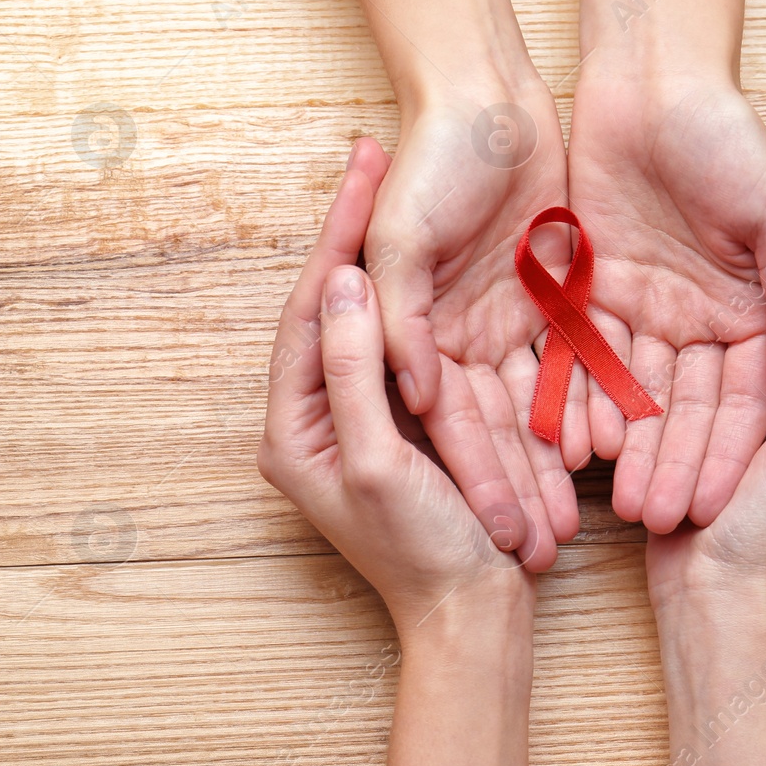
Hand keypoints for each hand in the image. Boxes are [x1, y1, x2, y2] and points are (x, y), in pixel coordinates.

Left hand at [259, 139, 535, 630]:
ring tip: (395, 175)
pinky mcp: (402, 417)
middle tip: (372, 151)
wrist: (473, 615)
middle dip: (352, 227)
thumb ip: (351, 375)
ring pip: (370, 313)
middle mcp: (317, 412)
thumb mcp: (375, 462)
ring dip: (382, 248)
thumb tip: (339, 286)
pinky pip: (404, 340)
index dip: (334, 239)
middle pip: (334, 302)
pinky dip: (416, 290)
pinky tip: (435, 241)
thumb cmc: (423, 552)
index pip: (307, 312)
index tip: (362, 171)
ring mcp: (360, 412)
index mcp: (292, 426)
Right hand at [365, 85, 577, 573]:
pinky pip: (581, 358)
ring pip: (541, 403)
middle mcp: (463, 337)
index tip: (494, 532)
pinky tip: (612, 449)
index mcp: (413, 332)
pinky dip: (595, 400)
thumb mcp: (398, 240)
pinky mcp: (558, 295)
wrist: (484, 99)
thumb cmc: (427, 163)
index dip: (473, 475)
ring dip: (558, 458)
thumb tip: (414, 395)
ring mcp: (512, 319)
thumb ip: (399, 318)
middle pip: (494, 426)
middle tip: (543, 549)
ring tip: (583, 517)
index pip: (446, 420)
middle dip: (519, 486)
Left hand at [563, 66, 765, 532]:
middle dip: (668, 463)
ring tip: (609, 498)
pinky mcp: (590, 289)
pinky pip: (578, 354)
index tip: (713, 505)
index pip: (743, 397)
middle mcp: (698, 319)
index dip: (726, 451)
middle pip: (684, 407)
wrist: (653, 82)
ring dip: (621, 444)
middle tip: (651, 520)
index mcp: (754, 309)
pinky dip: (573, 396)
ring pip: (629, 392)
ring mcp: (642, 308)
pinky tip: (567, 443)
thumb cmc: (730, 138)